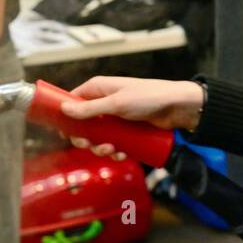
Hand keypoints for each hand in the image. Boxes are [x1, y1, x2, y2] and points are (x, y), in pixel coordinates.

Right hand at [61, 76, 202, 156]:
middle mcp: (104, 101)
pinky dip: (115, 151)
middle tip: (89, 145)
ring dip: (101, 147)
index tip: (64, 132)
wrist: (178, 107)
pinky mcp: (127, 130)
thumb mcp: (117, 103)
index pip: (73, 100)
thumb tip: (64, 109)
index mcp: (98, 88)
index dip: (66, 116)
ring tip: (112, 150)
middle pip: (83, 123)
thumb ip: (90, 108)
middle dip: (85, 138)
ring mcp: (116, 117)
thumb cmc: (149, 97)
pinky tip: (121, 154)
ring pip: (98, 136)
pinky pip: (114, 143)